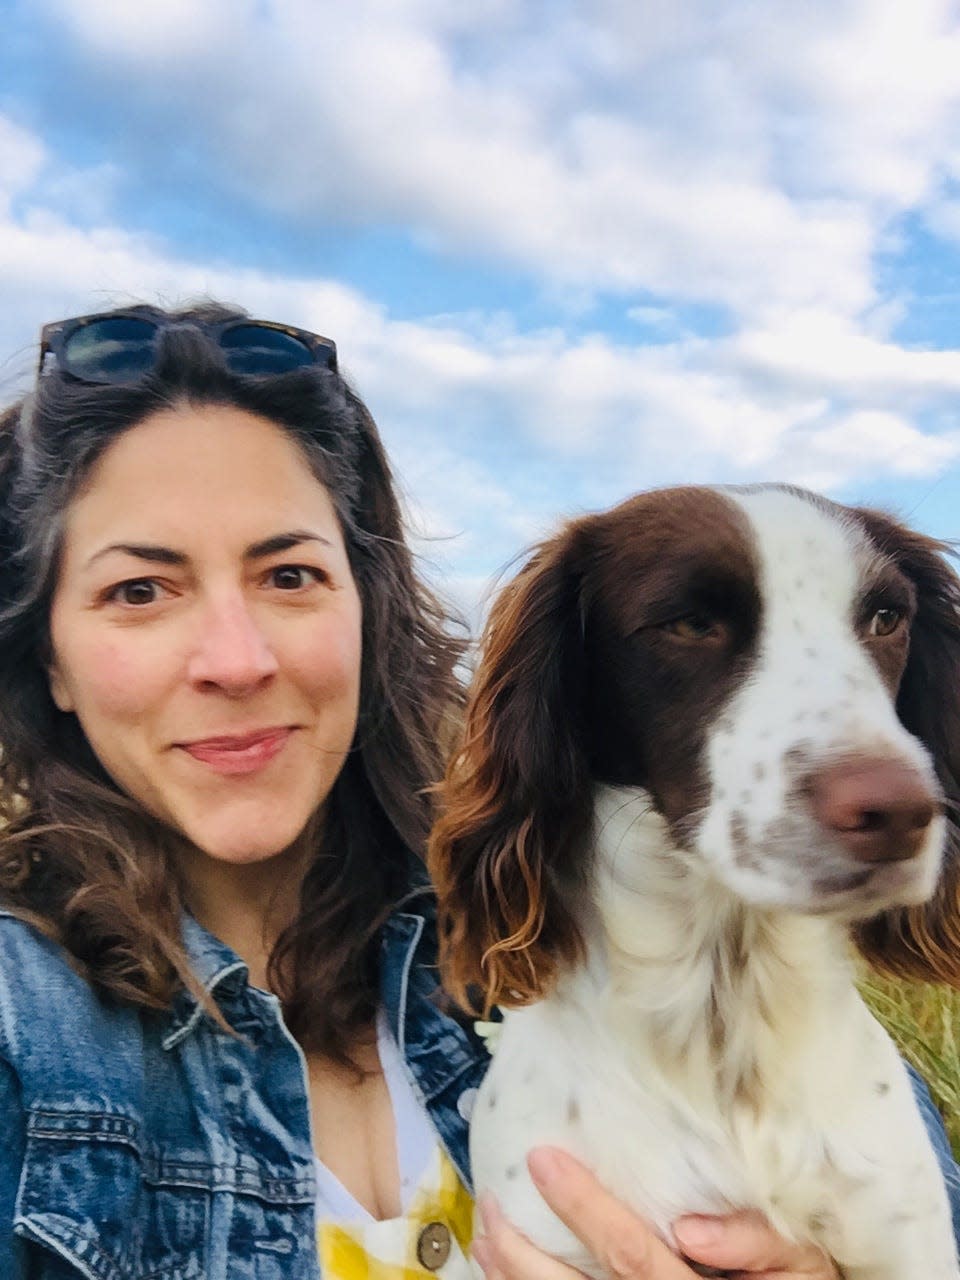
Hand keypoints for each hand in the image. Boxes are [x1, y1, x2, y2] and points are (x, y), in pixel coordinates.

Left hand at [471, 1147, 838, 1279]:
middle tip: (490, 1202)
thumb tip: (688, 1226)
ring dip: (513, 1278)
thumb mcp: (799, 1264)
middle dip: (524, 1251)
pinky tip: (501, 1270)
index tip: (543, 1160)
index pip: (631, 1254)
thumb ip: (753, 1242)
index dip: (584, 1210)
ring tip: (484, 1234)